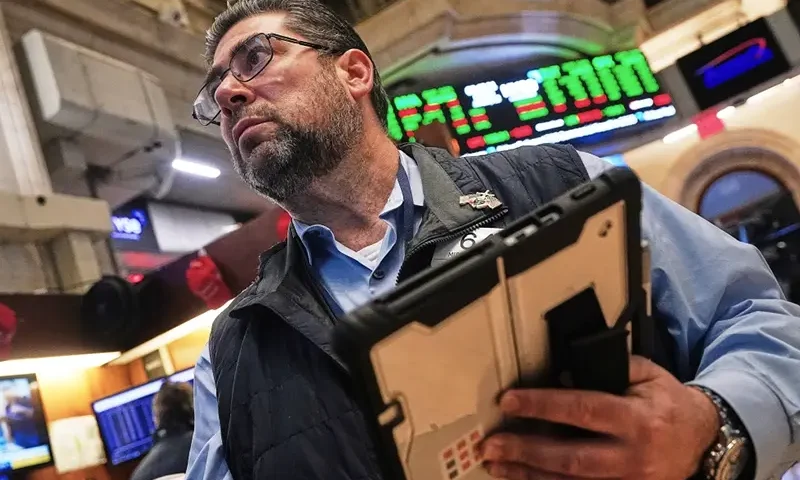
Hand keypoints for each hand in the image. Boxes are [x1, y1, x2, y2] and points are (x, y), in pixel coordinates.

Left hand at [480, 356, 719, 479]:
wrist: (704, 440)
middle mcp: (631, 456)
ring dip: (528, 475)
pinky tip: (521, 479)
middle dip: (526, 452)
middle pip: (571, 458)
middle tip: (491, 445)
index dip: (543, 406)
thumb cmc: (668, 402)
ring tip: (494, 464)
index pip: (582, 410)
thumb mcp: (647, 375)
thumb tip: (564, 369)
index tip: (509, 401)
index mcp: (637, 420)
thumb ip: (611, 368)